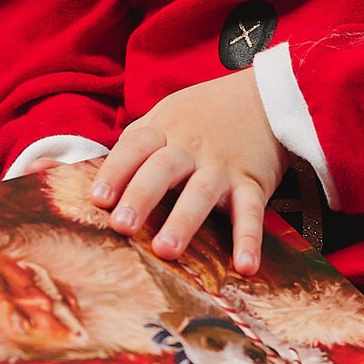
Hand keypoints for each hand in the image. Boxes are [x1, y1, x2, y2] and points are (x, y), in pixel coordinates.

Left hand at [90, 71, 282, 273]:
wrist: (266, 97)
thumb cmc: (204, 115)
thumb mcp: (167, 115)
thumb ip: (136, 144)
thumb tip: (96, 176)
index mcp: (165, 130)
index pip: (134, 147)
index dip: (115, 172)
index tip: (98, 199)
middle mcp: (191, 148)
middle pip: (162, 170)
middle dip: (141, 197)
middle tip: (122, 226)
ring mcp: (222, 167)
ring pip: (201, 193)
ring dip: (184, 221)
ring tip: (166, 251)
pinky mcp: (253, 183)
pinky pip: (251, 212)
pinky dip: (249, 240)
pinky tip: (245, 266)